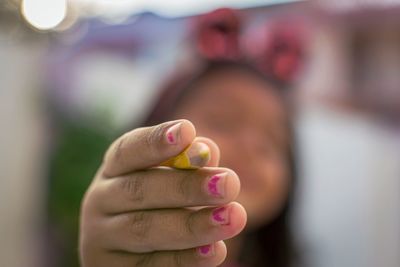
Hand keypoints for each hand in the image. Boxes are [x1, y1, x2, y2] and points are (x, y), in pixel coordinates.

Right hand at [80, 120, 246, 266]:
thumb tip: (206, 150)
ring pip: (145, 229)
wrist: (132, 247)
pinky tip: (216, 250)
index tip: (187, 130)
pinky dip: (186, 259)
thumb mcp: (170, 175)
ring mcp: (102, 238)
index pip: (129, 150)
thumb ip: (189, 162)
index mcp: (114, 169)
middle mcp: (100, 200)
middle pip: (139, 190)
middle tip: (229, 183)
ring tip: (233, 217)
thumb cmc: (160, 199)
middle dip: (187, 186)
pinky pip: (151, 266)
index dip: (156, 141)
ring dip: (192, 225)